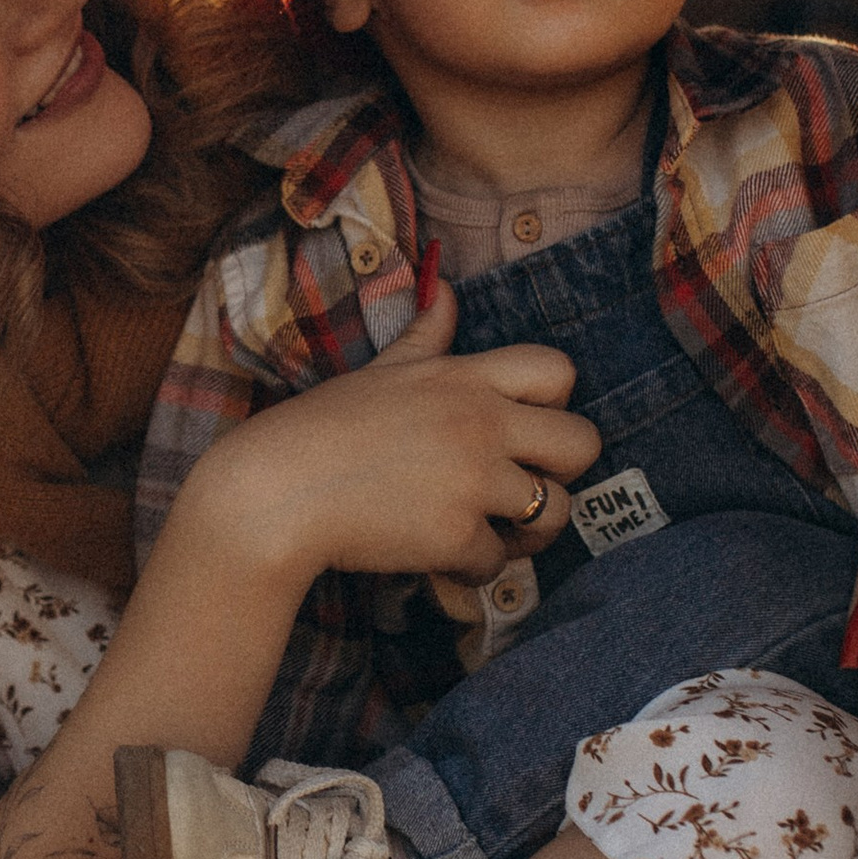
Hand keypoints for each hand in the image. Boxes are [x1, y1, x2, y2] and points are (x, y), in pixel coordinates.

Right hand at [202, 283, 600, 592]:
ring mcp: (472, 481)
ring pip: (555, 512)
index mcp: (464, 379)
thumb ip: (426, 336)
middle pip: (584, 444)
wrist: (273, 492)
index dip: (554, 403)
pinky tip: (442, 560)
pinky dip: (473, 569)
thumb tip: (447, 289)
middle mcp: (480, 424)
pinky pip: (498, 562)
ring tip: (491, 533)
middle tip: (522, 488)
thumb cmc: (319, 429)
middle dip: (563, 472)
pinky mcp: (454, 535)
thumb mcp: (380, 371)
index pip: (558, 371)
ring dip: (528, 531)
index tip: (521, 429)